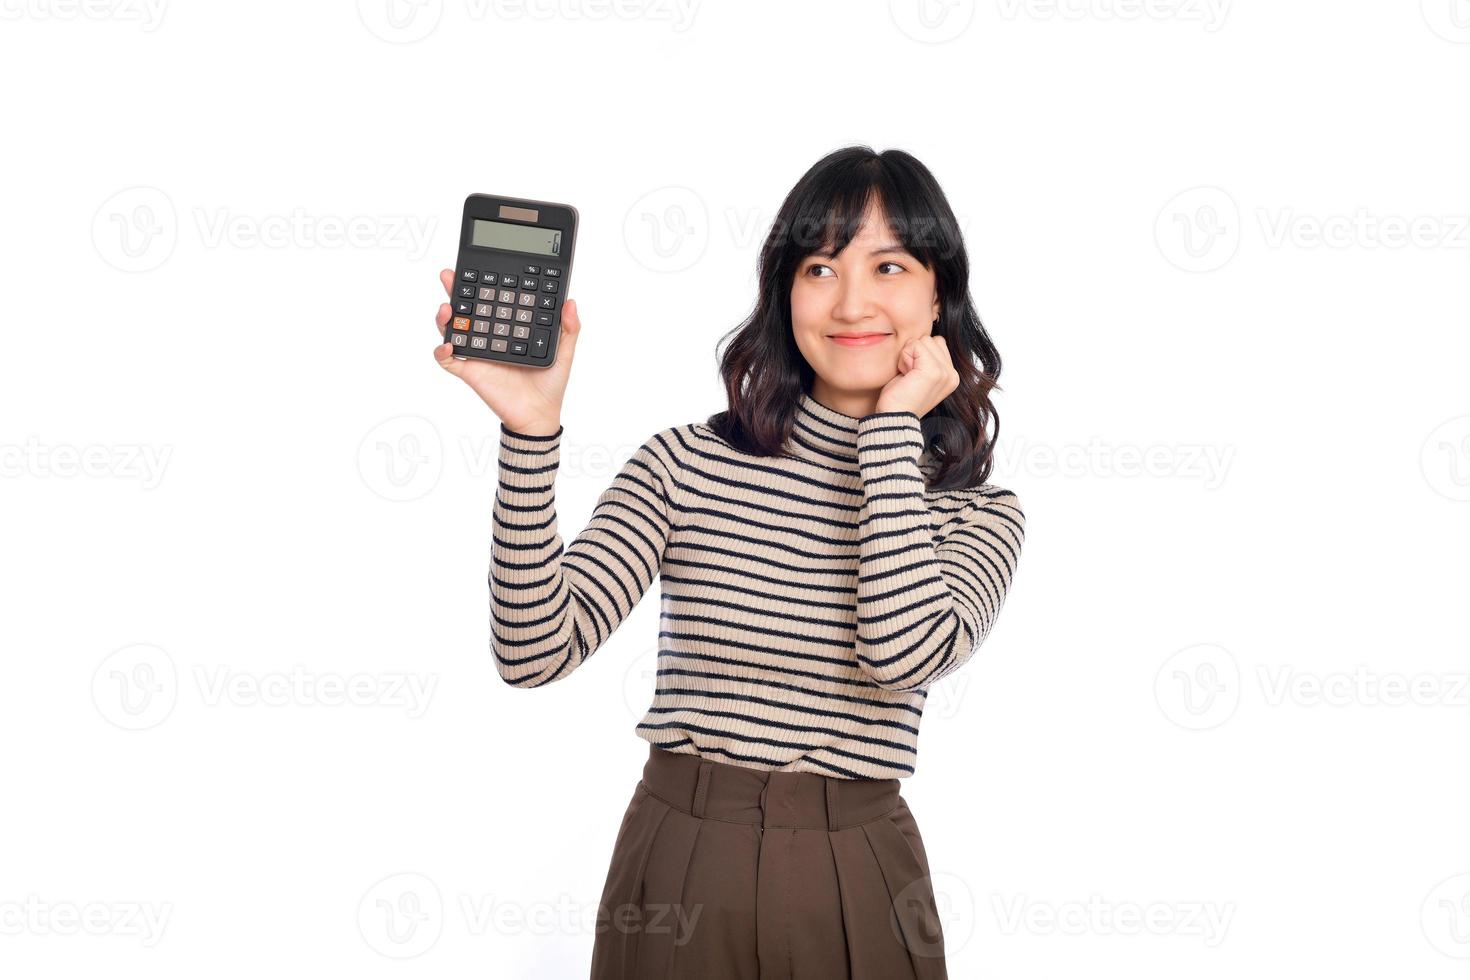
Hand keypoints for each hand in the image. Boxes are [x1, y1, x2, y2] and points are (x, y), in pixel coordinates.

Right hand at [431, 268, 579, 434]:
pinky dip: (441, 351)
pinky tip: (447, 344)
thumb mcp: (564, 352)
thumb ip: (569, 328)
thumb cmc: (550, 384)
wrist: (539, 414)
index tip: (480, 267)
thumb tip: (571, 301)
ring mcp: (477, 353)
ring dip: (444, 317)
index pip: (492, 299)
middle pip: (467, 307)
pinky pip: (447, 361)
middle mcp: (490, 336)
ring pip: (453, 329)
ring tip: (446, 308)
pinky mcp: (469, 372)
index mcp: (509, 327)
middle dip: (455, 289)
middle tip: (449, 275)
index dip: (483, 282)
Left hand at [875, 335, 958, 417]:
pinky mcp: (933, 371)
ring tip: (907, 377)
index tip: (913, 376)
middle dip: (914, 354)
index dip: (918, 355)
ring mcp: (945, 372)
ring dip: (908, 356)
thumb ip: (927, 358)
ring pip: (923, 340)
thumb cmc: (900, 398)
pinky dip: (904, 358)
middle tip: (909, 377)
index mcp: (951, 376)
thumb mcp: (918, 375)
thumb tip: (923, 338)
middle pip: (930, 339)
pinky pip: (915, 345)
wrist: (893, 418)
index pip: (937, 342)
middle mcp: (952, 374)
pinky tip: (904, 375)